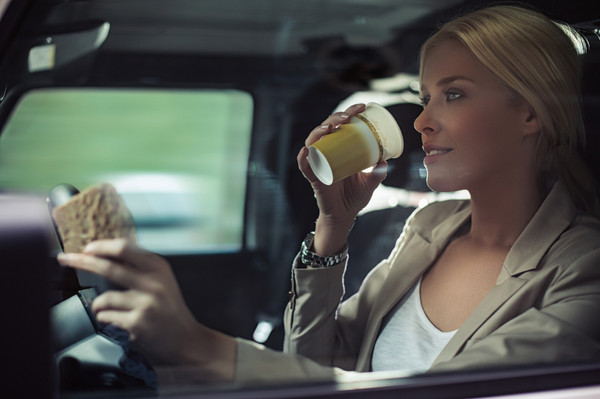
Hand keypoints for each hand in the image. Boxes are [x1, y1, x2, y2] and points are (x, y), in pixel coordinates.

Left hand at [57, 239, 234, 381]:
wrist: (186, 338)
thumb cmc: (168, 309)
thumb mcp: (162, 280)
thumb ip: (139, 267)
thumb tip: (104, 253)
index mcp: (158, 267)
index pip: (124, 248)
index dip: (101, 246)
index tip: (85, 248)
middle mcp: (153, 282)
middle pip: (109, 266)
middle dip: (81, 262)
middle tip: (65, 259)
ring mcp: (145, 303)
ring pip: (104, 298)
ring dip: (99, 305)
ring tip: (112, 311)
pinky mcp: (137, 322)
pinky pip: (106, 317)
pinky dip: (107, 319)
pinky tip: (121, 322)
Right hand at [298, 103, 387, 254]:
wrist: (344, 217)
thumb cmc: (355, 197)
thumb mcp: (370, 183)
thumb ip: (378, 173)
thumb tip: (386, 160)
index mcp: (339, 150)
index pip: (341, 125)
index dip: (348, 113)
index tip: (362, 107)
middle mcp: (326, 154)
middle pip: (326, 129)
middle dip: (335, 117)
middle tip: (349, 116)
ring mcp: (318, 165)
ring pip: (313, 143)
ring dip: (318, 132)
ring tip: (330, 127)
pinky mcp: (314, 178)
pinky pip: (305, 167)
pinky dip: (303, 159)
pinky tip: (306, 152)